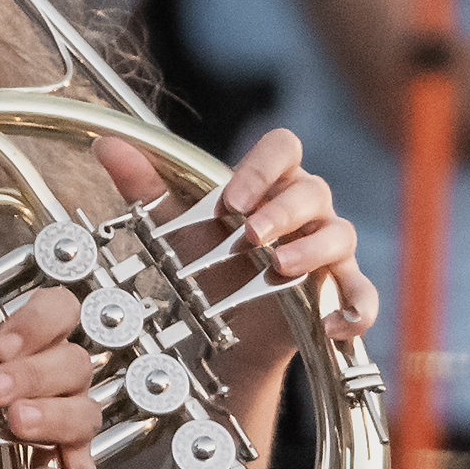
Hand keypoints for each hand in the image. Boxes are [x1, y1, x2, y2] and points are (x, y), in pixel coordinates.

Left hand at [0, 268, 115, 468]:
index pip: (61, 309)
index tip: (1, 344)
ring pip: (86, 416)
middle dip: (34, 375)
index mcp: (28, 341)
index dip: (39, 322)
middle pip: (74, 364)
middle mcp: (52, 381)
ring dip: (54, 418)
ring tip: (17, 422)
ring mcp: (59, 430)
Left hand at [122, 127, 375, 453]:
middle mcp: (307, 208)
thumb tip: (105, 143)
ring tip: (279, 268)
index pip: (283, 148)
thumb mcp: (174, 225)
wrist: (221, 325)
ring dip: (312, 249)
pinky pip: (364, 295)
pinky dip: (357, 308)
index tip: (231, 199)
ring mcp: (328, 248)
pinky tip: (334, 323)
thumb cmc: (206, 261)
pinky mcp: (338, 290)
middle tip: (250, 235)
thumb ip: (144, 184)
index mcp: (271, 181)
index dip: (261, 167)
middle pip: (314, 189)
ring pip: (340, 234)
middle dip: (281, 211)